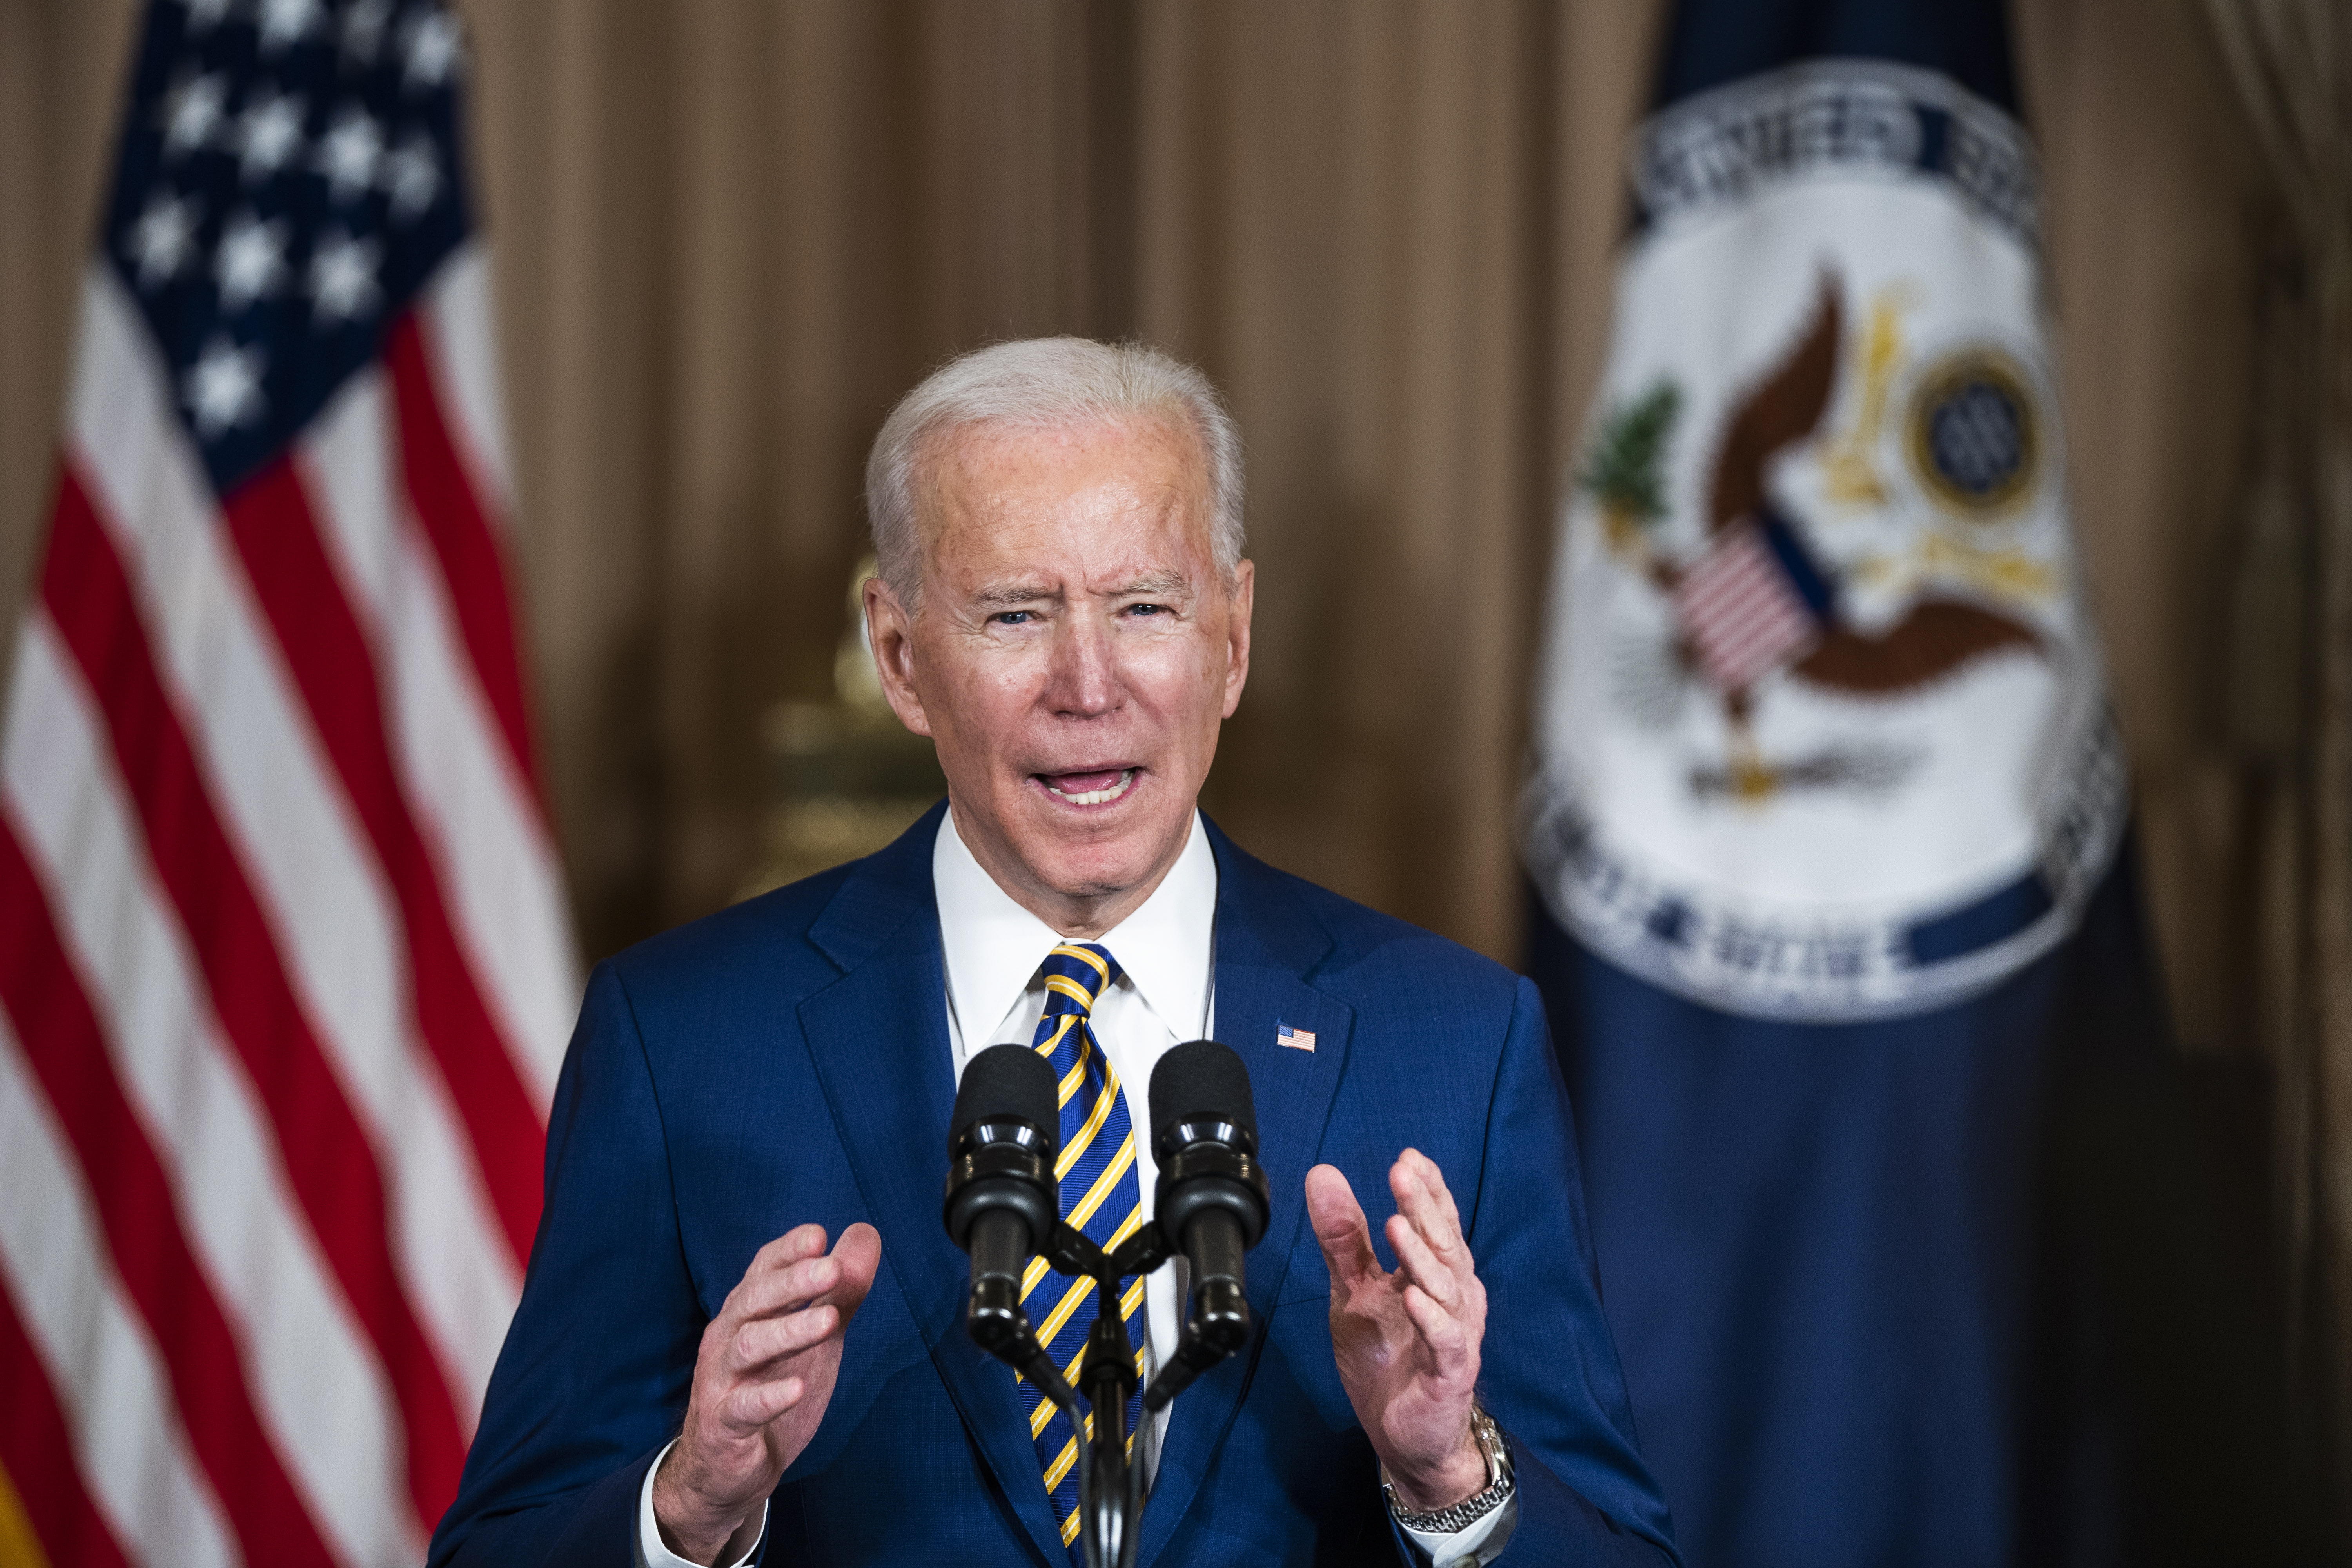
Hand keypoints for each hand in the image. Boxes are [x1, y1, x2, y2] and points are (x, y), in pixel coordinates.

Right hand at [652, 1222, 881, 1563]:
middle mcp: (729, 1338)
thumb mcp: (813, 1338)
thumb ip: (839, 1291)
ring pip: (749, 1347)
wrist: (724, 1467)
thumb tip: (866, 1233)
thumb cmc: (769, 1387)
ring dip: (788, 1330)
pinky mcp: (724, 1425)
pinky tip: (797, 1389)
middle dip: (793, 1282)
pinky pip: (743, 1408)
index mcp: (748, 1312)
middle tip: (832, 1267)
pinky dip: (769, 1397)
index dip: (788, 1252)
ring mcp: (722, 1381)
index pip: (764, 1270)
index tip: (819, 1235)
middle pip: (755, 1300)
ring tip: (828, 1321)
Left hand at [1305, 1150, 1487, 1512]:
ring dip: (1422, 1256)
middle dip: (1424, 1207)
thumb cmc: (1387, 1359)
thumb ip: (1343, 1237)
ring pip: (1446, 1287)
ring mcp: (1455, 1335)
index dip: (1427, 1190)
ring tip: (1398, 1224)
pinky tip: (1412, 1296)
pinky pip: (1445, 1340)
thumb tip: (1322, 1173)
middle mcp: (1453, 1298)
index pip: (1436, 1223)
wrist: (1406, 1437)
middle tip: (1403, 1172)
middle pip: (1444, 1244)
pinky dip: (1431, 1317)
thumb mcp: (1354, 1291)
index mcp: (1434, 1275)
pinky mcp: (1450, 1374)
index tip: (1408, 1158)